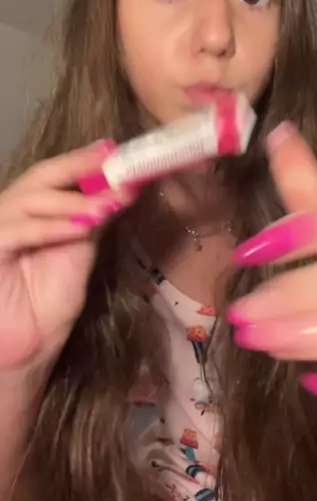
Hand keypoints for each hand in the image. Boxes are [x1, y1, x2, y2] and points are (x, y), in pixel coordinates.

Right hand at [0, 142, 133, 373]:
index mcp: (29, 210)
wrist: (26, 350)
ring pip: (31, 200)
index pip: (53, 175)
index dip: (82, 160)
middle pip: (40, 178)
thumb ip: (92, 218)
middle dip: (78, 167)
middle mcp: (8, 213)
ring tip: (111, 202)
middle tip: (114, 161)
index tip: (115, 150)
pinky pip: (19, 231)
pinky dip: (52, 227)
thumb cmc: (48, 304)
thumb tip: (122, 186)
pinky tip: (84, 226)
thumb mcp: (80, 251)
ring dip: (75, 200)